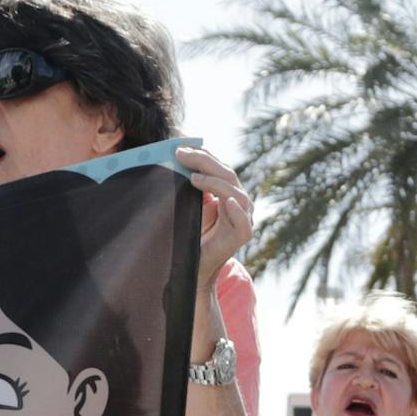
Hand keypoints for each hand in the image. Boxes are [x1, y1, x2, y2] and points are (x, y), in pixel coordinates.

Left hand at [176, 146, 253, 294]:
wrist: (191, 268)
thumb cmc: (188, 235)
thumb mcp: (187, 204)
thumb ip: (187, 185)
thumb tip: (172, 158)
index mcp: (227, 192)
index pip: (219, 167)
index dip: (202, 155)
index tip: (179, 147)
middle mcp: (238, 203)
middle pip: (228, 175)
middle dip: (204, 162)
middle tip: (180, 155)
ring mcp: (243, 220)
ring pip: (237, 194)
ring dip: (216, 183)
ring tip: (193, 179)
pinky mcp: (241, 237)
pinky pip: (244, 223)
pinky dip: (238, 212)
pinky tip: (229, 203)